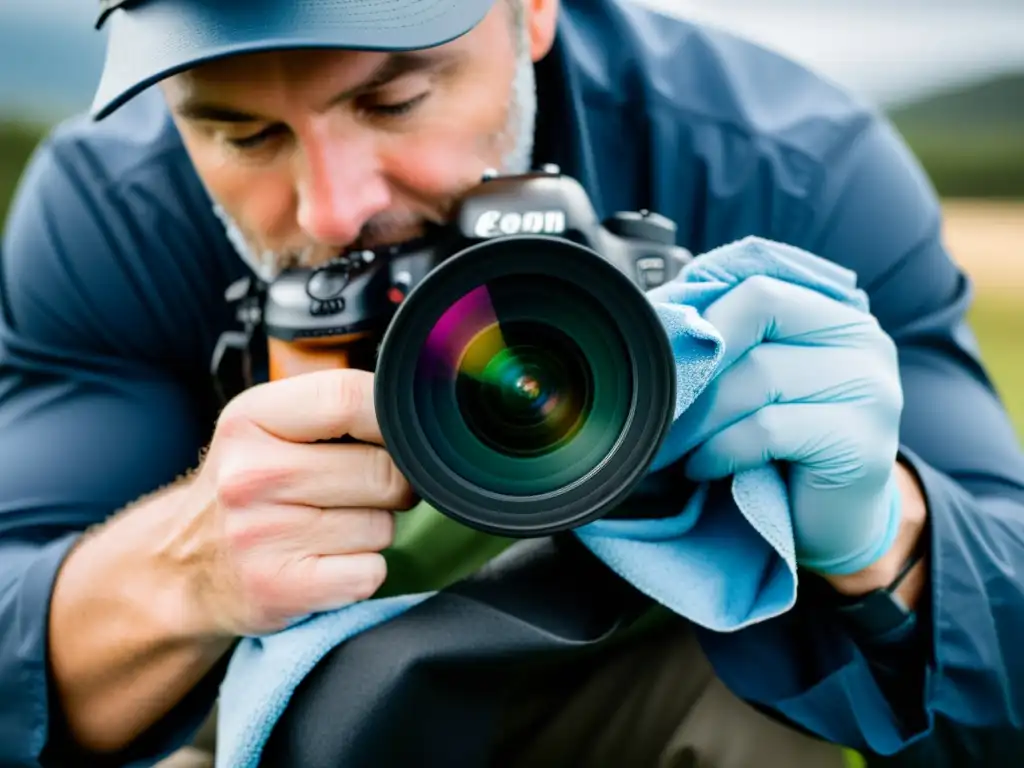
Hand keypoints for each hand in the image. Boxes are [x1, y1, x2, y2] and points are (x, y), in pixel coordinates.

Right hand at [173, 369, 416, 637]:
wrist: (182, 569)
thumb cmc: (248, 489)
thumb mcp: (268, 428)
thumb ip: (335, 409)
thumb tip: (418, 411)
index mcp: (250, 418)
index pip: (350, 397)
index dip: (394, 419)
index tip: (399, 435)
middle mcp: (250, 475)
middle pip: (383, 471)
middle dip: (391, 484)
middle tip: (357, 492)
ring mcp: (262, 535)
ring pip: (383, 526)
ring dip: (373, 531)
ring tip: (328, 528)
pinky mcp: (280, 589)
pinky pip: (371, 573)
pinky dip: (362, 572)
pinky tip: (326, 564)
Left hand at [660, 273, 904, 575]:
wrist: (834, 524)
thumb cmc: (784, 448)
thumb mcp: (760, 384)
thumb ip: (733, 343)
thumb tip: (656, 319)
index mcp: (838, 315)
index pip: (760, 292)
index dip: (702, 324)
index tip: (659, 363)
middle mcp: (865, 341)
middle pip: (756, 323)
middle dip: (695, 367)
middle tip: (655, 408)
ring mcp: (872, 392)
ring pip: (758, 377)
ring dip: (698, 418)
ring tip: (672, 447)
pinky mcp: (863, 446)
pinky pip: (768, 430)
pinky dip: (721, 450)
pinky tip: (704, 467)